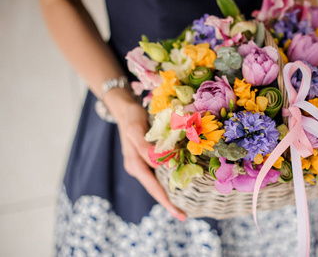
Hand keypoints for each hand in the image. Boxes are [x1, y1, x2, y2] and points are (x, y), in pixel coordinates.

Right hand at [104, 88, 186, 221]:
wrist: (125, 109)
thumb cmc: (130, 118)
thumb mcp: (135, 131)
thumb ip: (145, 148)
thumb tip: (160, 164)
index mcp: (134, 165)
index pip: (153, 188)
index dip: (166, 202)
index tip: (179, 215)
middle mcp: (138, 167)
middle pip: (155, 189)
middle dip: (169, 202)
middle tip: (184, 214)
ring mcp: (142, 163)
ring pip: (158, 181)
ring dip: (169, 191)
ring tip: (185, 203)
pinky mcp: (147, 157)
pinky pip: (159, 171)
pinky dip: (169, 177)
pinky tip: (179, 180)